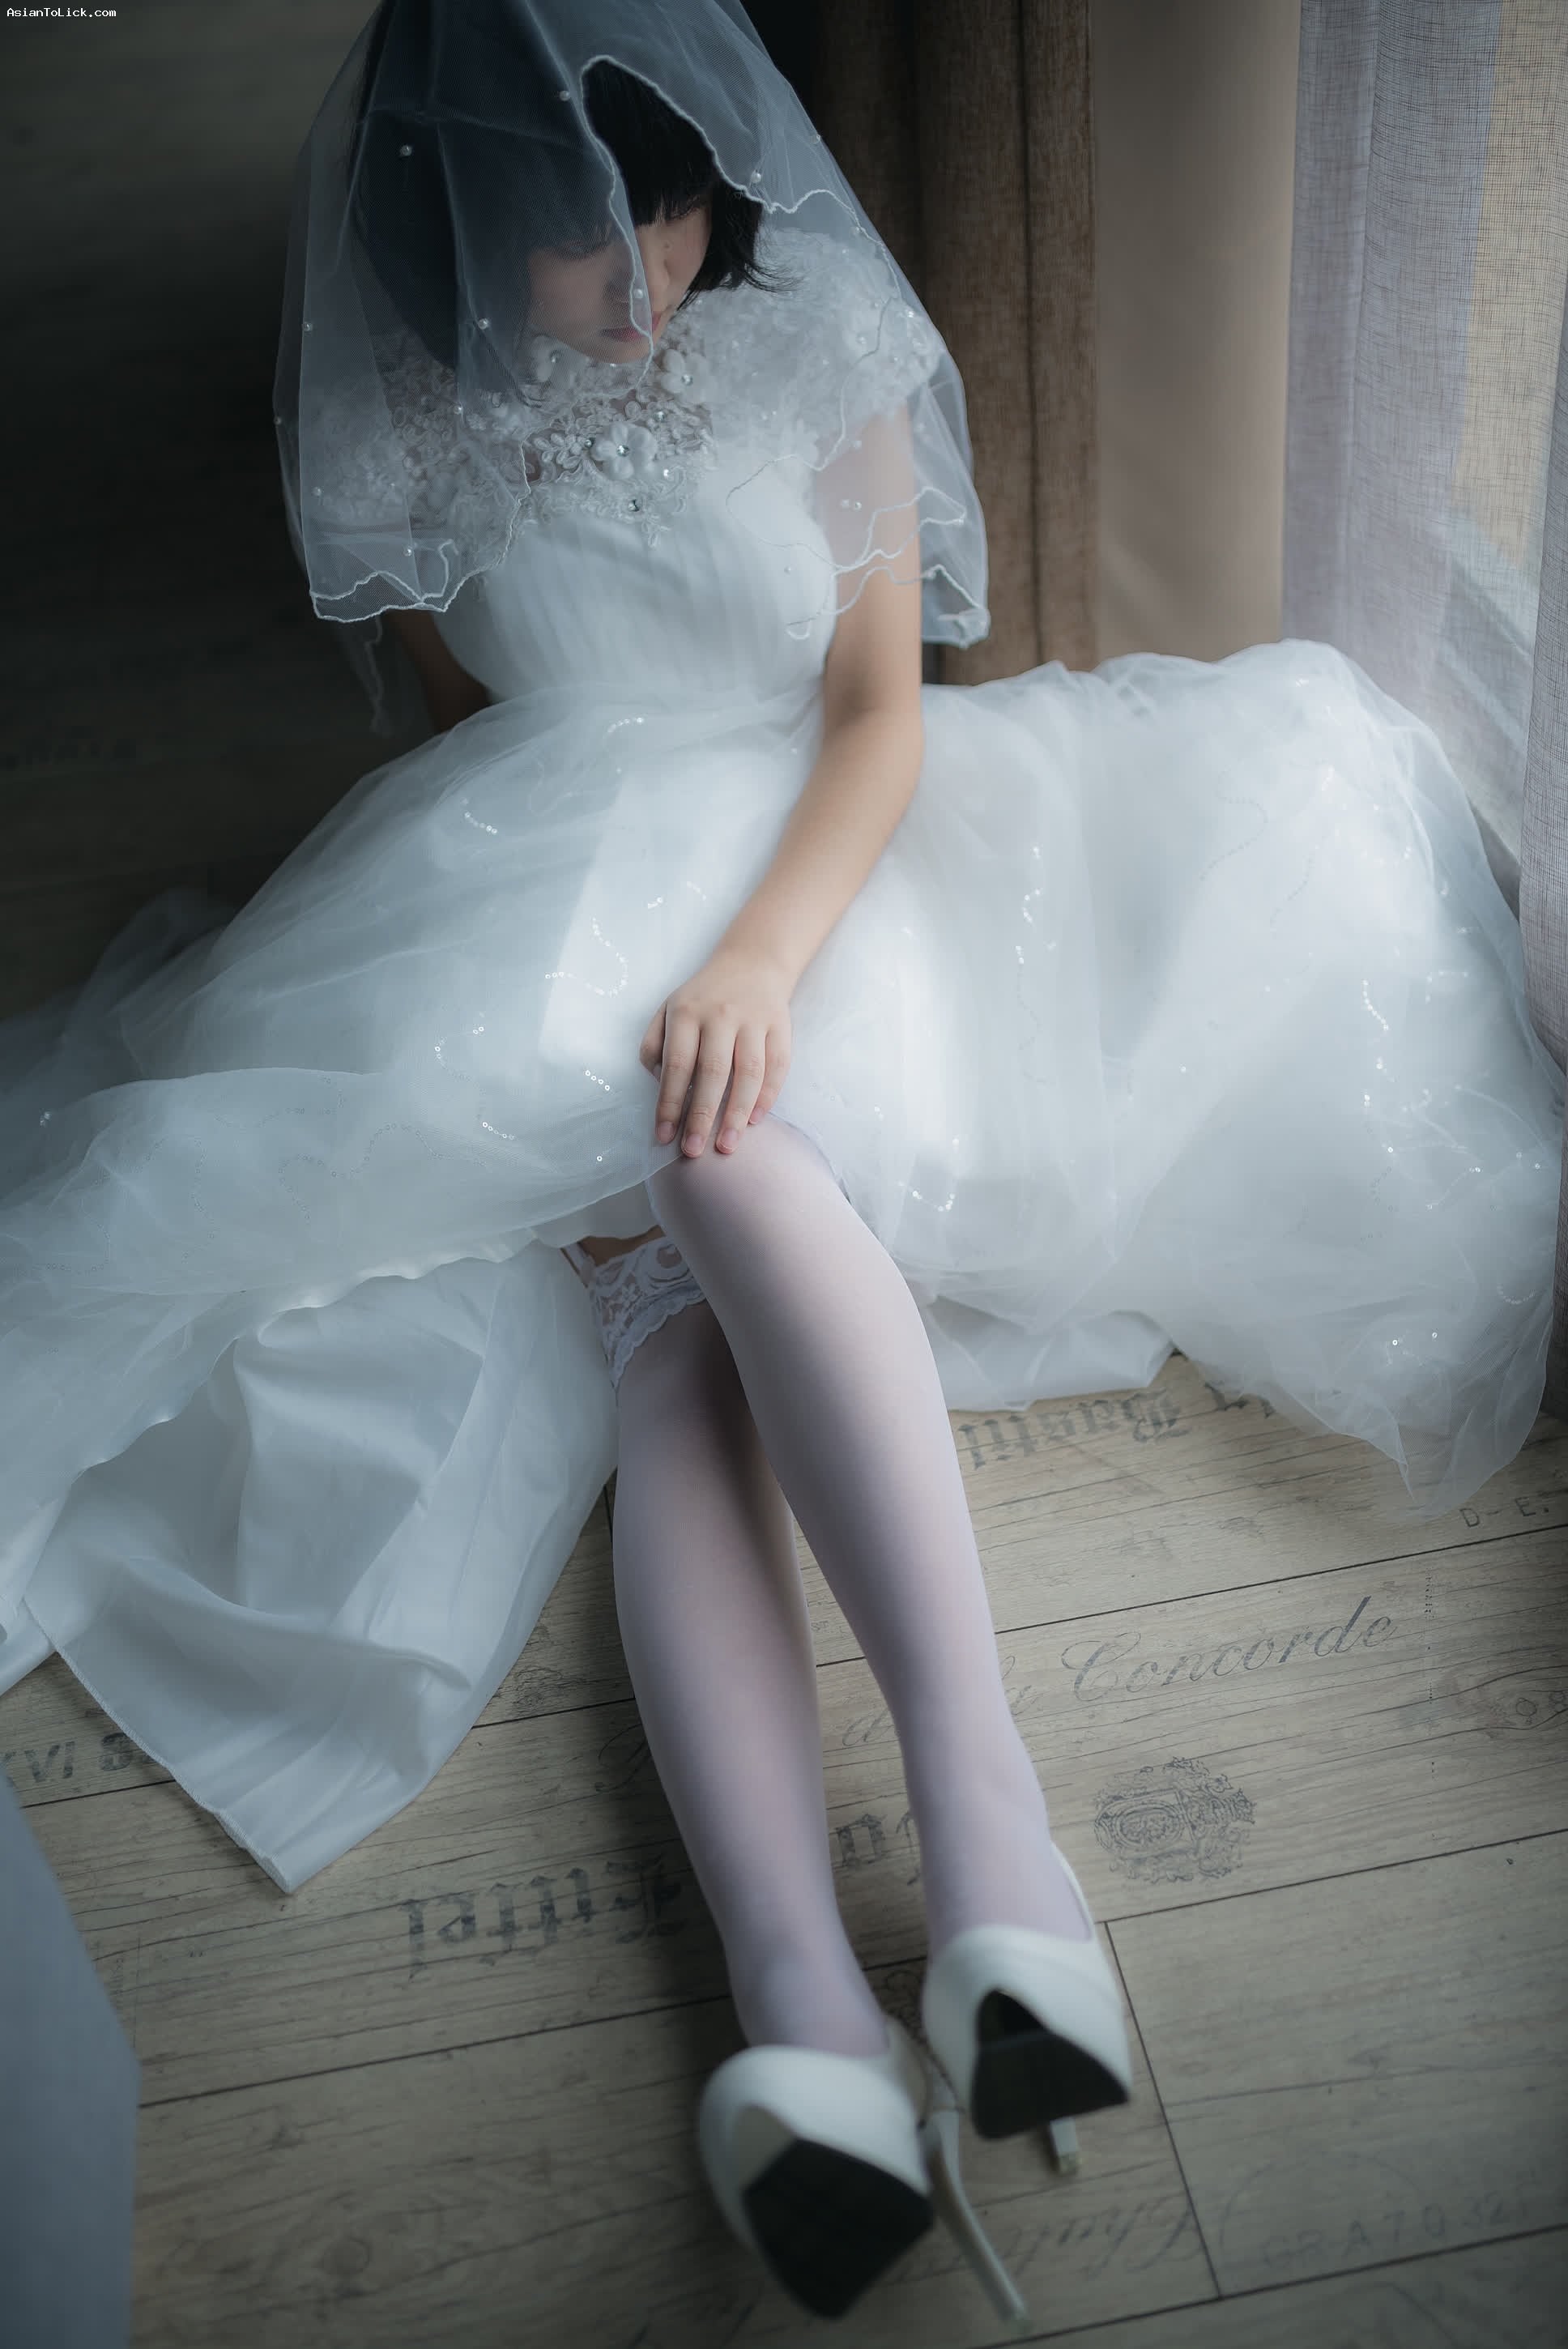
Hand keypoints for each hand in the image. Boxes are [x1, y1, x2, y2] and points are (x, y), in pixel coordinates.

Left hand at [638, 947, 792, 1156]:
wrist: (752, 962)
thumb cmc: (703, 996)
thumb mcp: (668, 1009)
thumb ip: (654, 1044)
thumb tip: (658, 1085)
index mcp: (687, 1013)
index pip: (676, 1065)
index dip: (669, 1103)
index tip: (664, 1137)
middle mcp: (720, 1015)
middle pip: (712, 1073)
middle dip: (702, 1116)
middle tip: (694, 1151)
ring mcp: (753, 1020)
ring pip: (749, 1073)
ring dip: (737, 1113)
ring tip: (727, 1145)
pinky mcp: (780, 1026)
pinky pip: (777, 1066)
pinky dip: (768, 1095)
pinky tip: (756, 1120)